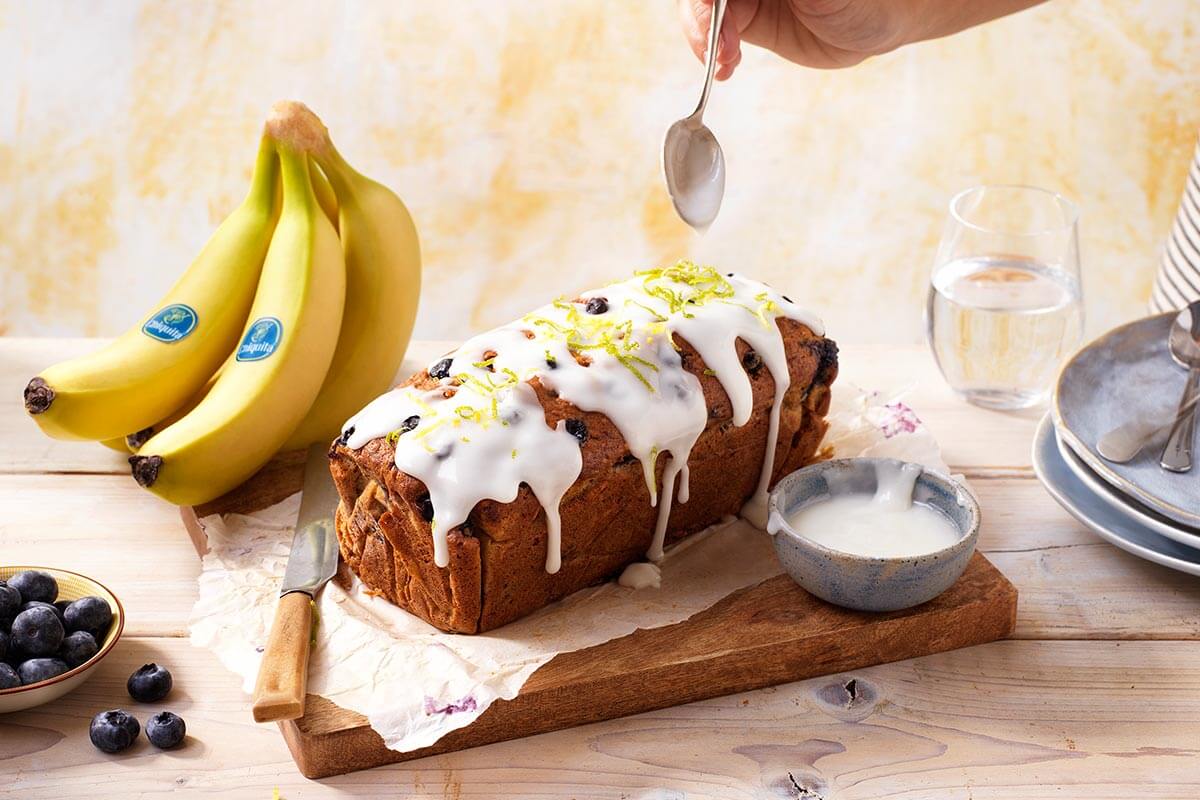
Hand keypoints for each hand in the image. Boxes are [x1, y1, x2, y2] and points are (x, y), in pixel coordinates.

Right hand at [678, 0, 1047, 77]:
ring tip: (724, 63)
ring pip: (702, 12)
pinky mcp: (746, 21)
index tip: (714, 12)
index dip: (707, 0)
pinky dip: (712, 54)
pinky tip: (724, 69)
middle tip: (720, 47)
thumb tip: (732, 0)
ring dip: (705, 39)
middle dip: (704, 19)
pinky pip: (713, 35)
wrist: (879, 25)